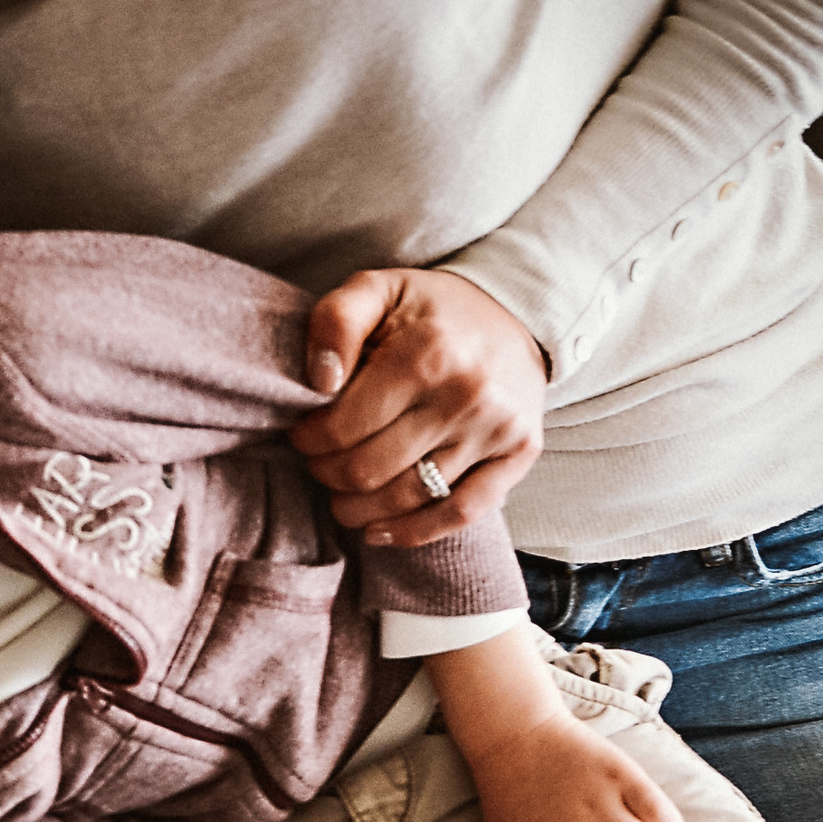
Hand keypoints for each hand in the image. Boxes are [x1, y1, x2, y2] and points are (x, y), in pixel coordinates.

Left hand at [291, 268, 546, 549]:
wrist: (516, 312)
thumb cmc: (432, 309)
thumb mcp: (378, 289)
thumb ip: (336, 323)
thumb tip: (319, 383)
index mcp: (424, 354)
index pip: (342, 428)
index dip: (309, 441)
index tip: (303, 435)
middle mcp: (465, 395)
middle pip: (369, 470)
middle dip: (329, 475)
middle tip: (320, 464)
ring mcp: (495, 429)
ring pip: (408, 498)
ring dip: (360, 510)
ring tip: (342, 498)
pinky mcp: (519, 454)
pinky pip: (460, 512)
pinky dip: (413, 532)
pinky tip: (379, 531)